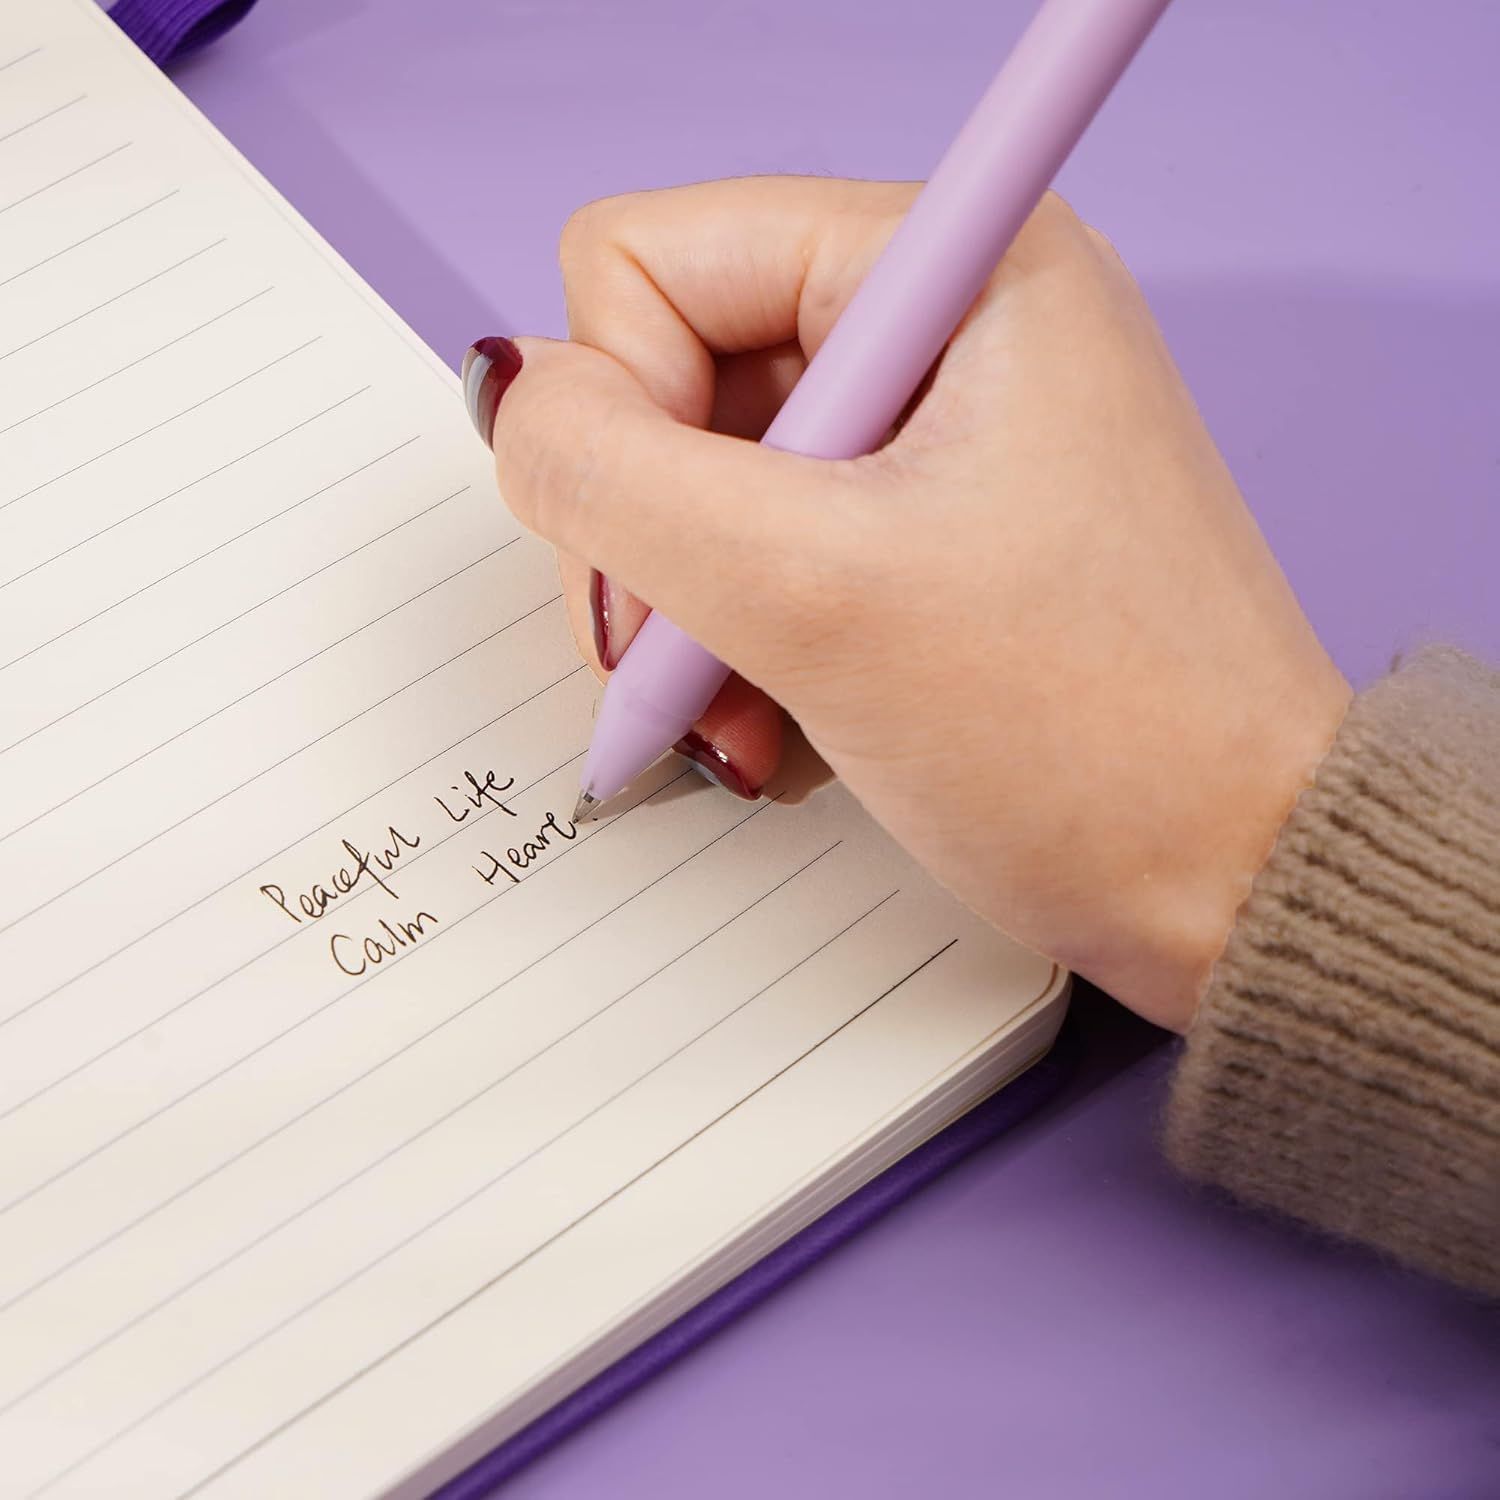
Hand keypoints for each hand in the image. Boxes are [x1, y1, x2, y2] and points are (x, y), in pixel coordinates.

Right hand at [473, 177, 1349, 1029]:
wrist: (1233, 882)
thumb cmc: (1087, 742)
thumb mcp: (812, 596)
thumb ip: (614, 478)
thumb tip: (514, 397)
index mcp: (948, 264)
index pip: (645, 260)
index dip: (617, 414)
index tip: (677, 565)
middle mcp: (943, 321)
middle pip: (670, 376)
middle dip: (659, 542)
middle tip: (698, 665)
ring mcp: (941, 430)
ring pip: (709, 480)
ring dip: (699, 615)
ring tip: (754, 724)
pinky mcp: (936, 524)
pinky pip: (772, 548)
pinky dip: (751, 645)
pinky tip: (788, 728)